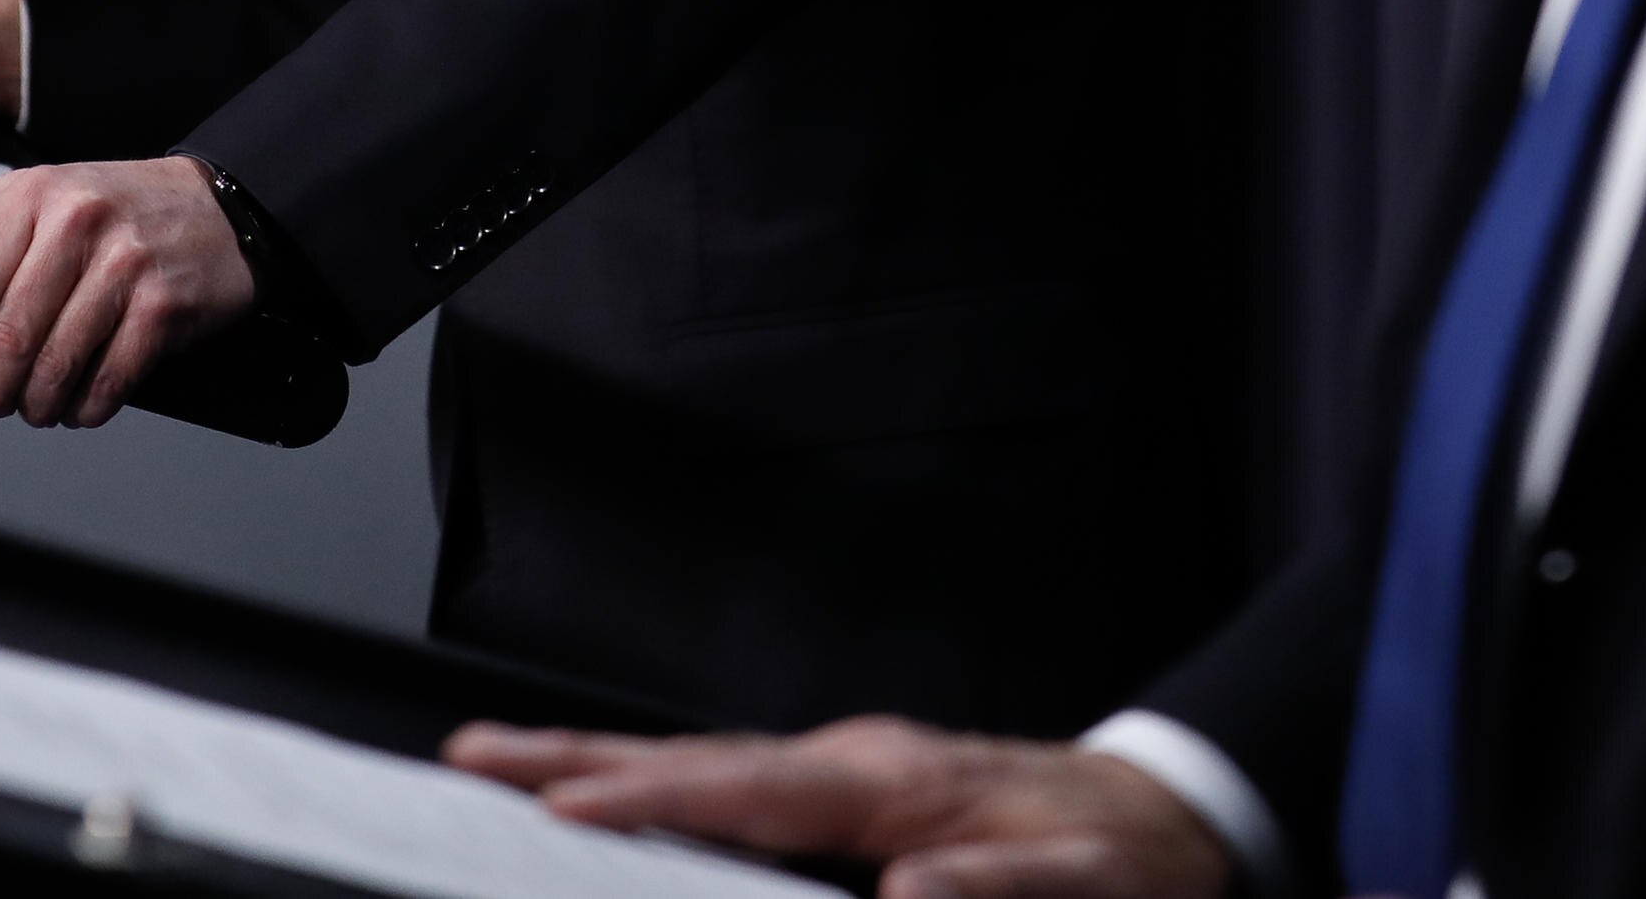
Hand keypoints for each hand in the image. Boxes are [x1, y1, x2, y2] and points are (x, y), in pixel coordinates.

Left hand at [0, 157, 249, 427]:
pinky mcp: (164, 307)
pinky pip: (108, 381)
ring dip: (35, 405)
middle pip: (7, 336)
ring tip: (34, 405)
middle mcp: (80, 224)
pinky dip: (85, 408)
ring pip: (54, 365)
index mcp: (37, 195)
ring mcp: (126, 265)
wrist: (219, 207)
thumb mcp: (37, 187)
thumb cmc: (120, 205)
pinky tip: (80, 403)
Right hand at [443, 719, 1230, 898]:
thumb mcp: (1089, 886)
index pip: (754, 790)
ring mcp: (846, 770)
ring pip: (703, 764)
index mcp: (897, 783)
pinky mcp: (845, 791)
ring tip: (502, 769)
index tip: (571, 806)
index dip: (657, 800)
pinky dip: (656, 786)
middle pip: (698, 759)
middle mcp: (857, 762)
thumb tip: (908, 889)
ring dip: (600, 767)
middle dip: (580, 760)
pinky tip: (608, 800)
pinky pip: (730, 786)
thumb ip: (1002, 882)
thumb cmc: (1125, 857)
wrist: (1170, 814)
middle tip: (475, 760)